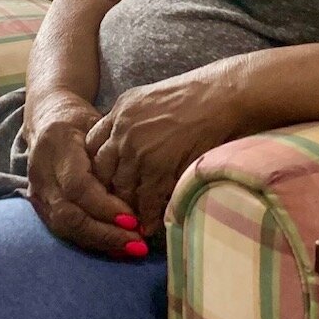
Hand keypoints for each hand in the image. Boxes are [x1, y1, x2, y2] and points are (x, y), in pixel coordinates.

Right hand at [25, 95, 143, 256]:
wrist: (47, 118)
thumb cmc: (82, 121)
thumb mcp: (99, 124)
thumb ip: (114, 151)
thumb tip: (146, 185)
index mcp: (57, 145)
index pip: (77, 185)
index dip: (104, 206)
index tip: (133, 219)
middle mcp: (41, 172)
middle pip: (68, 214)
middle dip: (104, 233)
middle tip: (137, 243)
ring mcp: (37, 192)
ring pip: (65, 227)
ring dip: (100, 242)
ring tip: (132, 248)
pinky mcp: (40, 206)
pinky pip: (65, 230)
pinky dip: (92, 241)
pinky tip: (117, 248)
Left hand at [85, 70, 241, 237]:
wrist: (225, 94)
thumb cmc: (200, 94)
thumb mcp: (155, 98)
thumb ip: (137, 121)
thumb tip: (134, 146)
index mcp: (121, 109)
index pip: (93, 144)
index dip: (99, 166)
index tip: (109, 180)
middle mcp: (123, 128)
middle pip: (102, 170)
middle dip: (109, 190)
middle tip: (118, 206)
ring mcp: (138, 148)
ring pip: (122, 187)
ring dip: (128, 207)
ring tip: (133, 222)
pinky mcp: (158, 166)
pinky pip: (146, 198)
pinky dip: (148, 215)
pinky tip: (151, 224)